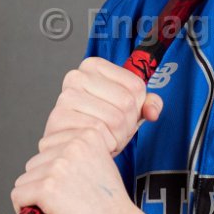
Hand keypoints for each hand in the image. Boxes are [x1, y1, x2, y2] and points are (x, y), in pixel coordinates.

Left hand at [11, 127, 142, 213]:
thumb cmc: (112, 206)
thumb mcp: (102, 164)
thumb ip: (78, 155)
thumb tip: (48, 159)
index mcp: (89, 135)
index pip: (47, 145)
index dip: (53, 169)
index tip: (70, 185)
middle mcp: (73, 145)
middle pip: (34, 163)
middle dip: (43, 183)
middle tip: (67, 201)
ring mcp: (59, 166)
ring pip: (24, 180)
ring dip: (36, 197)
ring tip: (61, 209)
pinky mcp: (47, 188)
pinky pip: (18, 196)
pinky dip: (26, 210)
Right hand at [42, 57, 162, 155]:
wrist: (71, 147)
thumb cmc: (98, 123)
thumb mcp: (128, 109)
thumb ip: (147, 104)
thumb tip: (153, 110)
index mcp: (94, 66)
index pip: (136, 85)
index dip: (137, 106)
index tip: (123, 111)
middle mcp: (77, 77)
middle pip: (126, 102)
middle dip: (127, 123)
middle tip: (114, 129)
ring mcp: (66, 97)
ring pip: (115, 119)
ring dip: (117, 136)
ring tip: (104, 135)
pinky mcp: (60, 118)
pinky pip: (99, 133)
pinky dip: (104, 143)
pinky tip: (94, 142)